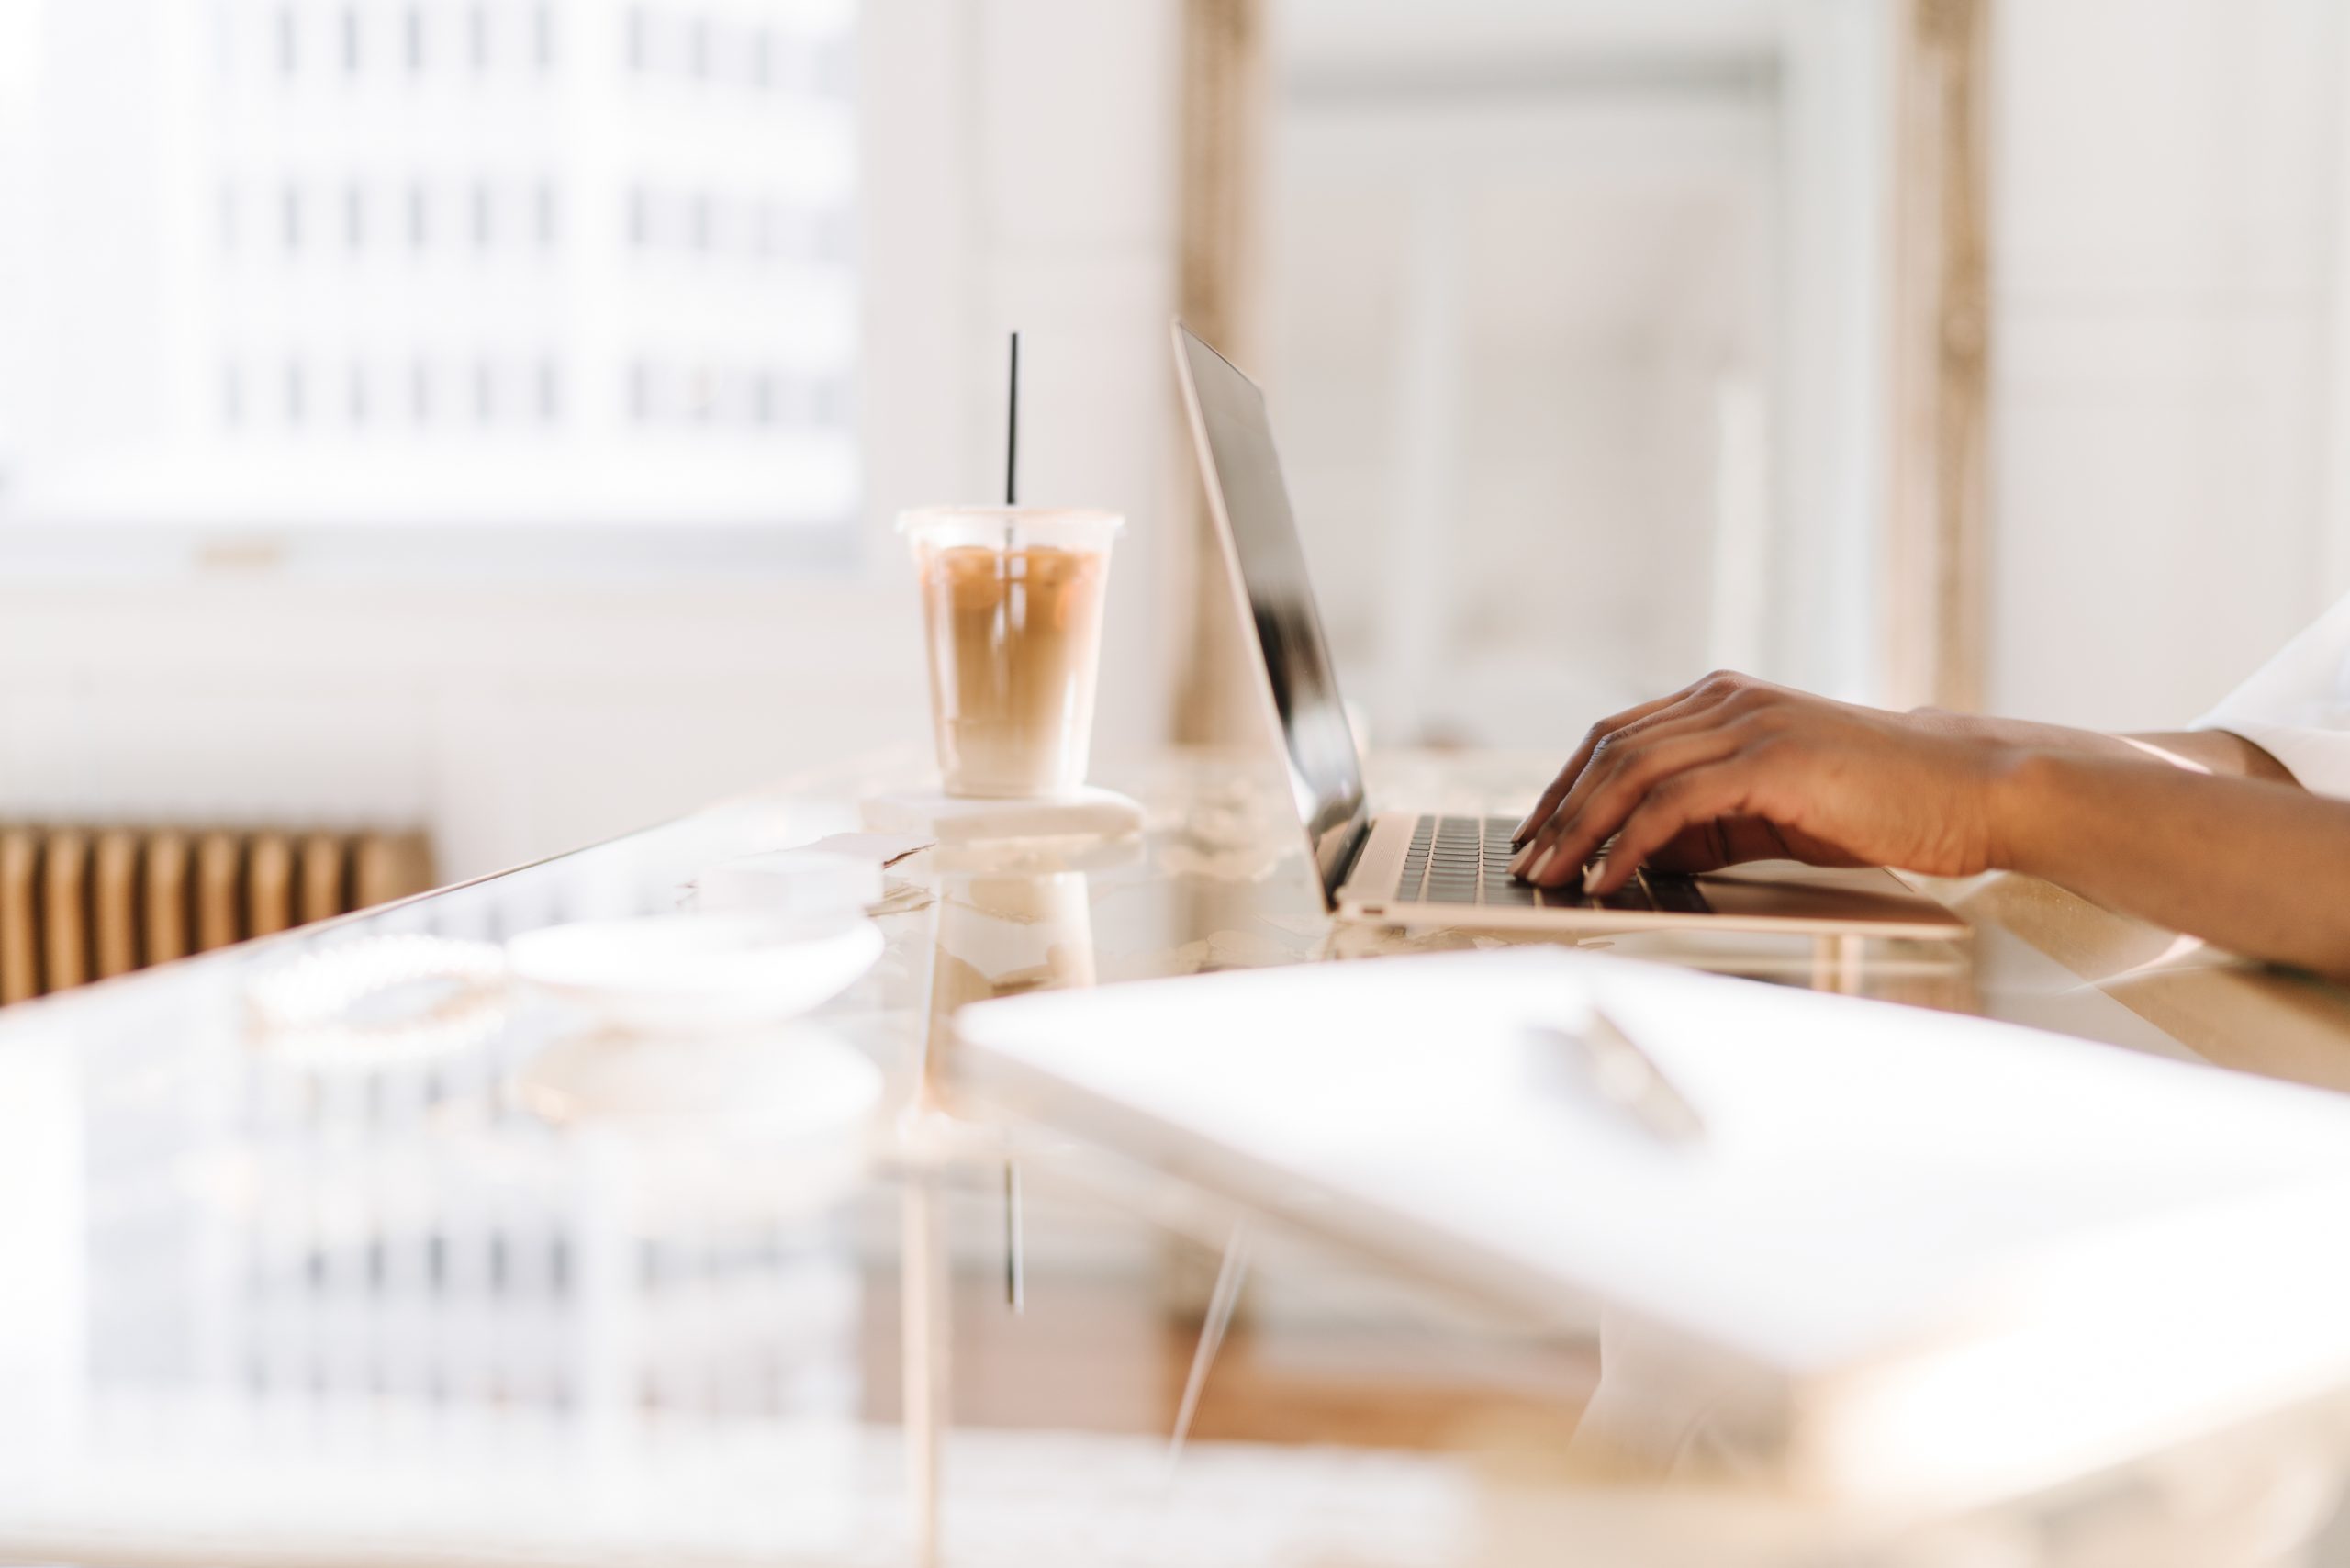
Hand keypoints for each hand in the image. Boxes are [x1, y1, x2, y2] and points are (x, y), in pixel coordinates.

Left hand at [1507, 671, 2016, 892]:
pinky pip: (1673, 803)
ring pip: (1630, 772)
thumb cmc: (1875, 805)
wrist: (1965, 791)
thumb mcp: (1769, 809)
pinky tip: (1609, 878)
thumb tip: (1633, 852)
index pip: (1616, 736)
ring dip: (1579, 830)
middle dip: (1557, 810)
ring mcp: (1747, 723)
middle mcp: (1726, 699)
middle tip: (1524, 860)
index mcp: (1722, 699)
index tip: (1534, 832)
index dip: (1566, 785)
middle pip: (1609, 750)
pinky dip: (1629, 843)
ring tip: (1550, 877)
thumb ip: (1705, 819)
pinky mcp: (1769, 760)